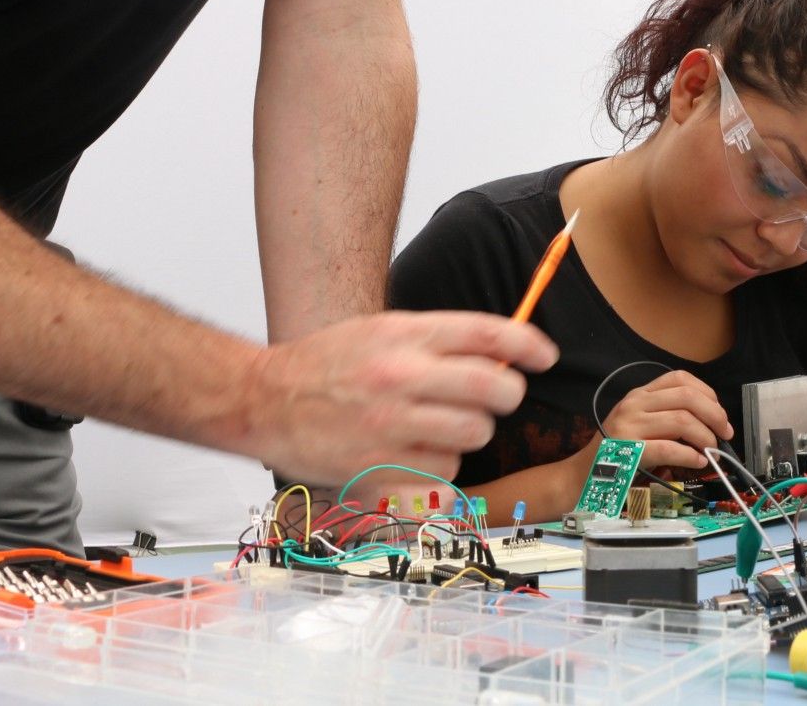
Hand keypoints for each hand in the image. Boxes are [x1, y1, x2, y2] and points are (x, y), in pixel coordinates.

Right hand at [247, 311, 556, 496]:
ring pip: (473, 434)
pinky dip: (438, 471)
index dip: (528, 344)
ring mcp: (392, 424)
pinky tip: (412, 455)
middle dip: (506, 395)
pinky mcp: (381, 466)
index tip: (545, 356)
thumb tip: (499, 356)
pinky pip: (443, 475)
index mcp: (405, 334)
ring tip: (435, 427)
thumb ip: (437, 342)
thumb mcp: (381, 331)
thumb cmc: (324, 365)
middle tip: (494, 398)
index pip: (488, 333)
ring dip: (466, 434)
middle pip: (493, 388)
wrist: (262, 400)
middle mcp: (402, 375)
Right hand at [596, 370, 734, 471]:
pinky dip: (690, 456)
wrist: (585, 472)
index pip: (680, 378)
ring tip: (711, 451)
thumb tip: (712, 422)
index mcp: (641, 393)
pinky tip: (698, 462)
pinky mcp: (629, 450)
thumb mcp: (640, 421)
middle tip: (724, 433)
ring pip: (682, 420)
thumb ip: (668, 415)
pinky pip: (669, 448)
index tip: (720, 413)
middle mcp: (635, 403)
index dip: (707, 393)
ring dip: (705, 437)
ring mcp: (630, 425)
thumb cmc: (620, 448)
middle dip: (715, 415)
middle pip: (687, 397)